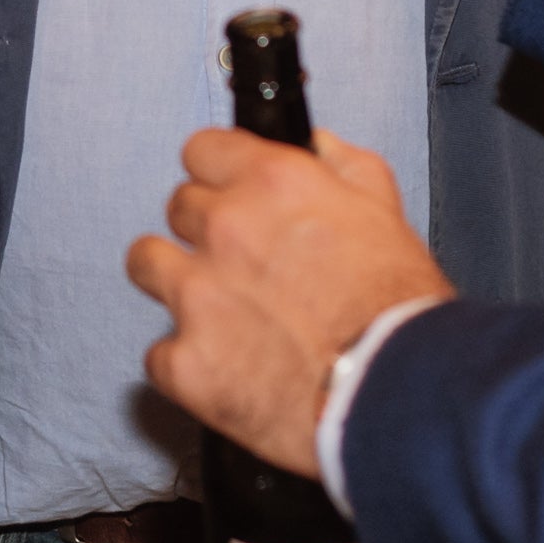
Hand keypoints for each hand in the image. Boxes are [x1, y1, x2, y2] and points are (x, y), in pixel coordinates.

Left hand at [129, 129, 452, 475]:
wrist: (393, 396)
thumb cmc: (397, 313)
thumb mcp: (386, 215)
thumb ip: (346, 167)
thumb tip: (320, 146)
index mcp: (273, 184)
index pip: (204, 150)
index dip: (219, 174)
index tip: (226, 192)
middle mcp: (226, 229)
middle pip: (178, 206)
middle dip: (203, 230)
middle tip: (238, 263)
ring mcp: (197, 295)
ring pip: (146, 263)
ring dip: (173, 281)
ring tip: (211, 309)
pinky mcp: (185, 361)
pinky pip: (158, 353)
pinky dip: (186, 363)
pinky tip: (225, 371)